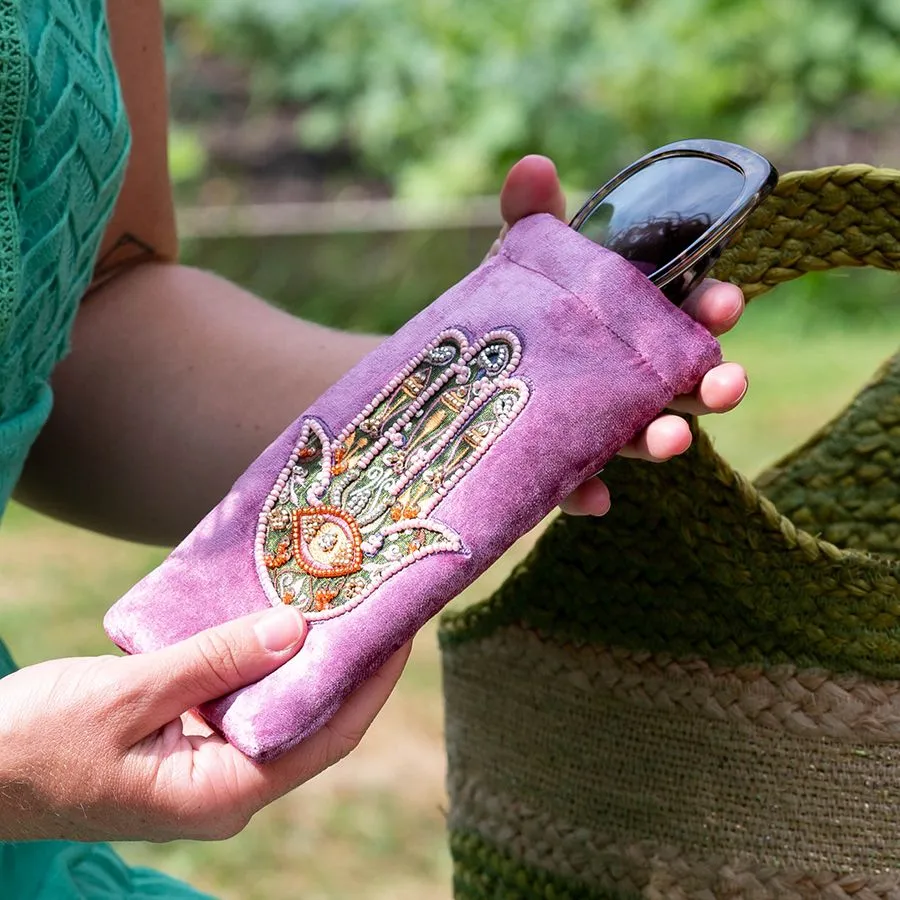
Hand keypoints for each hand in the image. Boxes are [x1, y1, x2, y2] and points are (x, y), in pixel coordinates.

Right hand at [0, 606, 409, 841]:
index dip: (372, 682)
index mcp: (225, 792)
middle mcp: (230, 785)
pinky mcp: (190, 742)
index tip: (402, 628)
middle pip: (314, 719)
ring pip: (281, 706)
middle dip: (349, 663)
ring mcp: (211, 765)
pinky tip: (276, 616)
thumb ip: (216, 661)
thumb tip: (297, 630)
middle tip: (377, 599)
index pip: (328, 736)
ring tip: (340, 598)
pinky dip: (264, 658)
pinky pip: (245, 697)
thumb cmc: (35, 743)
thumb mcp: (130, 695)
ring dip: (308, 656)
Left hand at [491, 155, 747, 515]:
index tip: (727, 302)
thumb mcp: (518, 264)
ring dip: (662, 442)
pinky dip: (587, 494)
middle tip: (728, 383)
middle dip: (711, 387)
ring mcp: (593, 428)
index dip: (711, 310)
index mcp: (628, 328)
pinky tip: (595, 499)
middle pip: (678, 388)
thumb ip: (531, 220)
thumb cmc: (508, 312)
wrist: (450, 370)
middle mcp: (623, 382)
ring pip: (639, 441)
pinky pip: (576, 488)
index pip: (684, 318)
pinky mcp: (556, 469)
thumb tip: (532, 166)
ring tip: (673, 440)